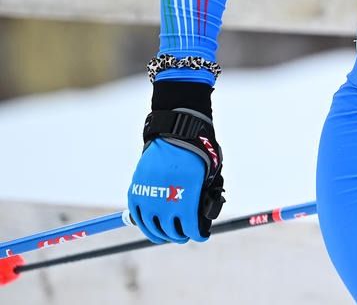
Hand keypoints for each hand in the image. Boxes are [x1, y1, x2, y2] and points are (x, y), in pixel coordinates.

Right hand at [128, 81, 224, 243]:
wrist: (176, 132)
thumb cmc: (199, 153)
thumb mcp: (208, 175)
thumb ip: (203, 199)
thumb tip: (200, 222)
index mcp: (187, 195)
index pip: (190, 227)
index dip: (197, 235)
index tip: (201, 236)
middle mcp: (165, 198)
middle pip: (171, 231)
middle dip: (181, 236)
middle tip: (185, 235)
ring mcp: (148, 195)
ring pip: (151, 228)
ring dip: (161, 234)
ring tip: (168, 235)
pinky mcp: (136, 190)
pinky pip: (137, 217)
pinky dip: (144, 224)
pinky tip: (152, 226)